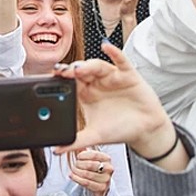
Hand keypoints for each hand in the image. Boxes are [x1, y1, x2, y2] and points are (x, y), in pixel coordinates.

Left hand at [53, 44, 172, 156]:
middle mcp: (97, 82)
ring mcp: (112, 77)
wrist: (145, 131)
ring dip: (88, 65)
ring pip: (97, 65)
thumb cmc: (120, 130)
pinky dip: (114, 52)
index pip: (70, 83)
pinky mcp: (128, 74)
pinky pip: (121, 60)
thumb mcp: (96, 136)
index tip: (51, 80)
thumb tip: (56, 149)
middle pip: (81, 71)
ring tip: (79, 68)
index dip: (61, 80)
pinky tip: (106, 46)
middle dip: (71, 70)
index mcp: (86, 94)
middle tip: (62, 72)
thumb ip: (76, 142)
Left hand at [69, 149, 112, 195]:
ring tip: (73, 170)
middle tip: (75, 164)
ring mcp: (106, 179)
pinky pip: (86, 183)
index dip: (84, 155)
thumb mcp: (90, 159)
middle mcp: (109, 168)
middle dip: (79, 164)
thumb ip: (83, 150)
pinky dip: (76, 178)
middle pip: (91, 165)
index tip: (78, 156)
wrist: (100, 185)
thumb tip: (75, 143)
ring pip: (87, 174)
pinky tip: (72, 175)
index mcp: (107, 158)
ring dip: (77, 172)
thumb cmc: (94, 169)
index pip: (95, 155)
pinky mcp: (101, 188)